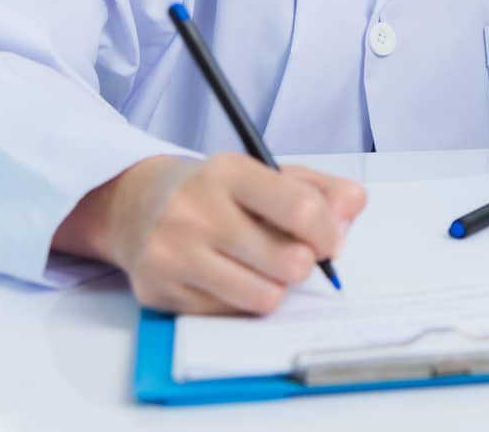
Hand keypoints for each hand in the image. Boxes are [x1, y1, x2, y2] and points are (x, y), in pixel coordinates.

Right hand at [54, 152, 366, 314]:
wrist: (135, 204)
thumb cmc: (217, 192)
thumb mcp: (269, 175)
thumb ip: (322, 190)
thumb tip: (353, 209)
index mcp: (230, 172)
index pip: (300, 208)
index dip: (328, 233)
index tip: (330, 242)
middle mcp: (196, 210)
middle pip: (288, 262)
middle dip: (303, 265)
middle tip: (293, 256)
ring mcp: (172, 254)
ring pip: (263, 297)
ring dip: (274, 288)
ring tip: (260, 268)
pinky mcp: (158, 292)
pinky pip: (230, 315)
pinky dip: (239, 302)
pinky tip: (226, 277)